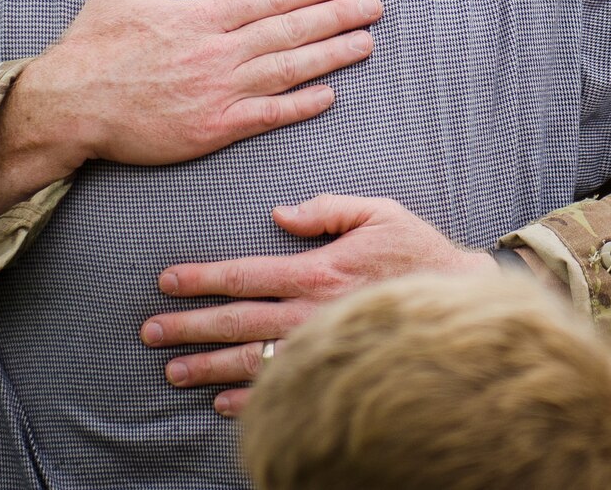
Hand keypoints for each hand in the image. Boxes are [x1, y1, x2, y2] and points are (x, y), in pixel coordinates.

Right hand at [9, 0, 382, 172]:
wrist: (65, 108)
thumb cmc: (89, 48)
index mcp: (199, 17)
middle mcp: (216, 52)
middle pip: (290, 30)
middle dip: (337, 16)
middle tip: (376, 6)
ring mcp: (217, 92)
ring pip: (288, 70)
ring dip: (332, 56)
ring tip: (366, 43)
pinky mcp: (212, 129)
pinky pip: (267, 115)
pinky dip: (300, 105)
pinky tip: (330, 95)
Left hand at [142, 193, 498, 415]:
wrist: (461, 301)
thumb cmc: (418, 253)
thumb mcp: (379, 212)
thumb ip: (328, 208)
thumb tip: (281, 213)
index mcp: (316, 271)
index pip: (245, 274)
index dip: (203, 278)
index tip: (167, 281)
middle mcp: (311, 313)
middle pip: (236, 322)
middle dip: (189, 326)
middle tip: (150, 331)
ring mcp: (321, 347)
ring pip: (250, 360)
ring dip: (206, 367)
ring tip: (171, 371)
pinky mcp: (334, 371)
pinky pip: (283, 391)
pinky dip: (247, 400)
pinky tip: (220, 402)